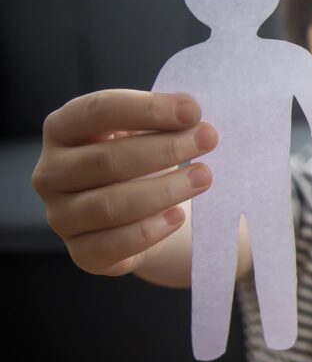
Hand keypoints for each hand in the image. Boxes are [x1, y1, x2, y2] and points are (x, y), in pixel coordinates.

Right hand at [31, 90, 217, 274]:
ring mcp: (61, 215)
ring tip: (203, 177)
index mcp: (63, 129)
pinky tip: (178, 217)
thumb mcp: (147, 133)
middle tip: (208, 140)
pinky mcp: (81, 252)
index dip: (147, 109)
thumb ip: (162, 121)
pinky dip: (148, 230)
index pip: (98, 111)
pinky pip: (111, 245)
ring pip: (110, 205)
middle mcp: (51, 172)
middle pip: (106, 160)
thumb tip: (191, 114)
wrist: (143, 215)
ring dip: (164, 190)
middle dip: (164, 149)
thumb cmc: (143, 162)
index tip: (193, 111)